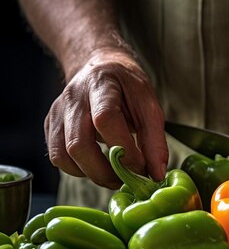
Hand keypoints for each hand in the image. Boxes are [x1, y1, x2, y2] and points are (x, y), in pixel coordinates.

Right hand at [44, 48, 167, 187]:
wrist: (100, 68)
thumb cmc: (127, 87)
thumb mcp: (149, 105)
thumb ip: (155, 140)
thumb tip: (157, 174)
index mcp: (101, 84)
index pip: (105, 120)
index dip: (124, 149)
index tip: (142, 167)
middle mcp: (73, 97)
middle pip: (78, 144)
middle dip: (104, 171)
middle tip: (126, 180)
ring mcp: (57, 112)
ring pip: (63, 155)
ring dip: (91, 174)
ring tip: (114, 176)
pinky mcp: (51, 126)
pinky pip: (58, 157)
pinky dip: (78, 170)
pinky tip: (97, 166)